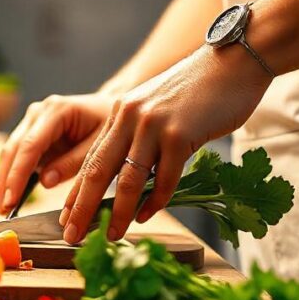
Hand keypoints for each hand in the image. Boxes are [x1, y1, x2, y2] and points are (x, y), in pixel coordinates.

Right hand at [0, 93, 115, 212]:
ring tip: (5, 207)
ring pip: (11, 152)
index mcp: (57, 110)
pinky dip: (15, 175)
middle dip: (6, 180)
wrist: (114, 109)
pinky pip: (19, 155)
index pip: (30, 145)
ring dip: (6, 179)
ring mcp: (33, 120)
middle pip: (13, 148)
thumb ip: (73, 163)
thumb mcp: (99, 145)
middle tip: (4, 209)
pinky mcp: (32, 132)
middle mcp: (39, 112)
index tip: (10, 200)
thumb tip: (45, 182)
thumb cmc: (110, 126)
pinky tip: (12, 195)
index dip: (18, 174)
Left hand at [59, 45, 271, 242]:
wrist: (232, 63)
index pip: (91, 157)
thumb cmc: (199, 91)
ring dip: (117, 213)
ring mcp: (153, 125)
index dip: (76, 190)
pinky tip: (147, 216)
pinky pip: (162, 179)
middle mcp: (130, 116)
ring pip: (127, 180)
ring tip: (111, 236)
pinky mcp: (179, 135)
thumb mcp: (157, 108)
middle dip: (81, 207)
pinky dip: (154, 202)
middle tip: (72, 235)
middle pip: (97, 171)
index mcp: (120, 111)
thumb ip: (139, 136)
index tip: (66, 216)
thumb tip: (126, 179)